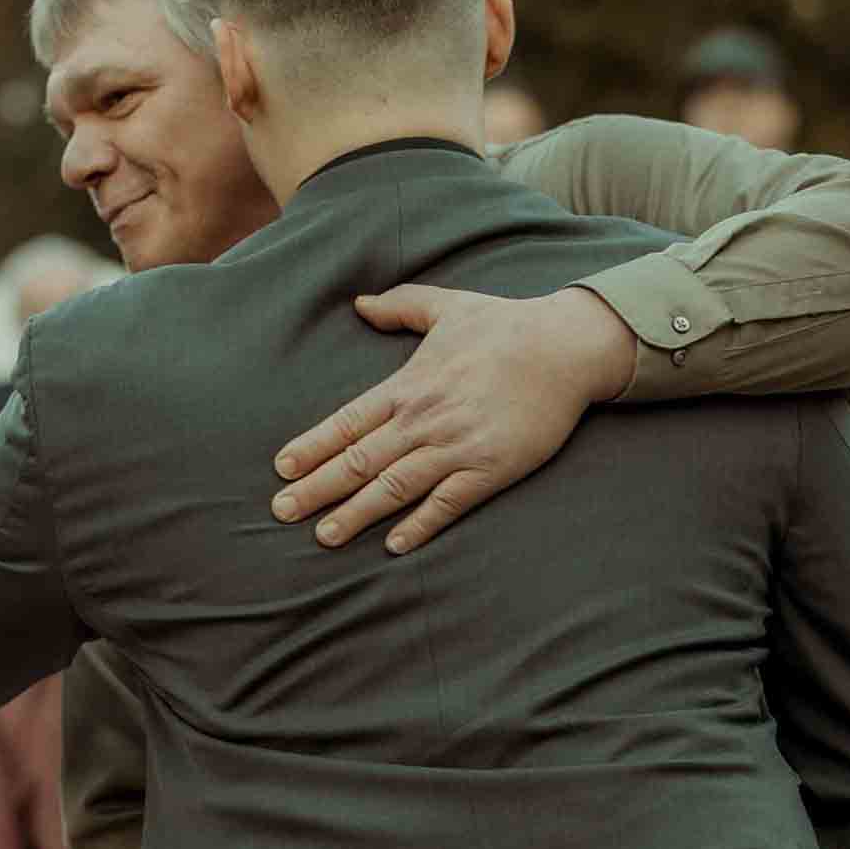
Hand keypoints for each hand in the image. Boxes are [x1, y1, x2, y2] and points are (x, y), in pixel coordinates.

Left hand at [277, 280, 645, 548]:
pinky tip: (395, 545)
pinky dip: (421, 524)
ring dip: (356, 513)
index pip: (347, 422)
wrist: (567, 346)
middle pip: (359, 460)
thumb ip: (399, 306)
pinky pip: (449, 502)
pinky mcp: (492, 467)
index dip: (312, 447)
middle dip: (317, 487)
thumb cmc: (505, 325)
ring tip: (323, 536)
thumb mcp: (446, 306)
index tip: (281, 468)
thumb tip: (359, 302)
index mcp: (408, 386)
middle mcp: (425, 419)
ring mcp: (457, 445)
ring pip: (395, 486)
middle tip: (281, 511)